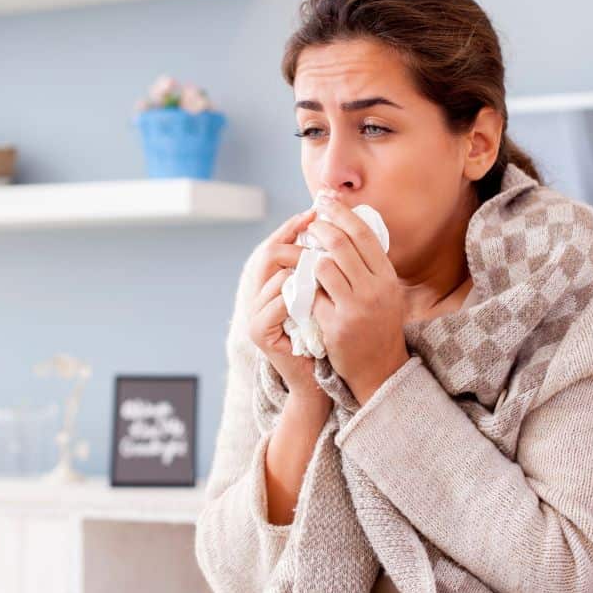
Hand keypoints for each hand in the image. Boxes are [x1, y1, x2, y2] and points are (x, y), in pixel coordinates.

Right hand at [247, 209, 328, 402]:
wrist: (317, 381)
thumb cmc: (327, 337)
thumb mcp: (326, 296)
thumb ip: (322, 268)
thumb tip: (336, 227)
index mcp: (272, 285)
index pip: (274, 246)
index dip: (291, 228)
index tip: (315, 212)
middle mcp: (258, 297)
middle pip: (269, 255)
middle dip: (296, 243)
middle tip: (319, 234)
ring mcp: (256, 314)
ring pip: (275, 277)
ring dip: (301, 269)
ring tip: (323, 262)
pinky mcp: (260, 333)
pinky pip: (277, 304)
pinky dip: (297, 296)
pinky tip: (316, 292)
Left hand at [306, 195, 410, 405]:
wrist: (380, 370)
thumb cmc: (378, 325)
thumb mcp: (384, 291)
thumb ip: (368, 264)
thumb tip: (347, 225)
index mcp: (387, 277)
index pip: (363, 234)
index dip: (342, 213)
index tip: (324, 201)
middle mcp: (375, 289)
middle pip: (340, 244)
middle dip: (318, 229)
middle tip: (308, 225)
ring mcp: (356, 308)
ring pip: (322, 267)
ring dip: (308, 259)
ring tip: (304, 258)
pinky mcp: (336, 325)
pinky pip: (311, 296)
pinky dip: (303, 289)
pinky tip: (299, 287)